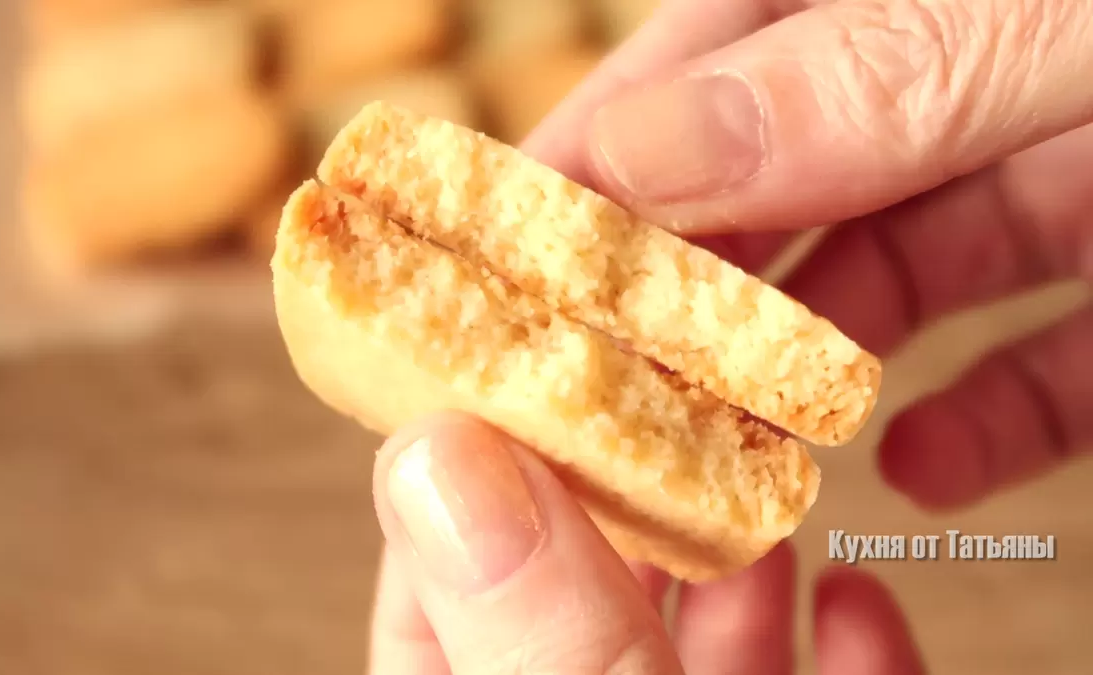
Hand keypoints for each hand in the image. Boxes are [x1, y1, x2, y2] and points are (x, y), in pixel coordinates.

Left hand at [367, 412, 924, 673]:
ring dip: (734, 571)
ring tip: (757, 481)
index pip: (430, 621)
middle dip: (621, 511)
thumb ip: (537, 640)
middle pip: (574, 618)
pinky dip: (845, 655)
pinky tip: (858, 592)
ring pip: (698, 661)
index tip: (506, 383)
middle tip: (649, 404)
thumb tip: (438, 457)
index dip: (463, 497)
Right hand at [522, 0, 1092, 510]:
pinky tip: (923, 469)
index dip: (604, 150)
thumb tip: (652, 152)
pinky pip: (1033, 362)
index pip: (713, 55)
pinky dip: (979, 425)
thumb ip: (876, 79)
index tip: (516, 250)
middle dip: (685, 286)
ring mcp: (1047, 172)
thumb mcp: (1062, 24)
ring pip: (885, 280)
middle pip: (774, 183)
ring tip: (727, 457)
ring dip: (803, 375)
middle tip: (595, 381)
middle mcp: (961, 79)